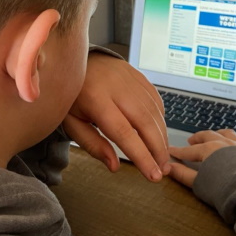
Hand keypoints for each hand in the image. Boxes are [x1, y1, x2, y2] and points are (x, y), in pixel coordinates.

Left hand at [63, 53, 169, 181]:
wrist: (79, 60)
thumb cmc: (73, 94)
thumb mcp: (72, 122)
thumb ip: (92, 144)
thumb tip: (114, 166)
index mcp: (96, 99)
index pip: (124, 132)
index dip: (141, 156)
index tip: (153, 175)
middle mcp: (117, 87)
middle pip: (145, 122)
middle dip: (158, 150)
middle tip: (163, 171)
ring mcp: (131, 80)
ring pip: (154, 113)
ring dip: (162, 138)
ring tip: (163, 158)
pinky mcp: (140, 77)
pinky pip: (156, 101)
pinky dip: (161, 120)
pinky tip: (159, 135)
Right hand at [168, 129, 235, 187]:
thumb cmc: (225, 188)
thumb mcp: (199, 182)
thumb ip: (183, 174)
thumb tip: (168, 168)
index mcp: (209, 150)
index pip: (189, 150)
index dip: (179, 151)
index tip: (171, 151)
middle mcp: (224, 144)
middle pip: (208, 136)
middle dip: (198, 138)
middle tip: (191, 140)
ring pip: (228, 134)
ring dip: (218, 134)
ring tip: (214, 136)